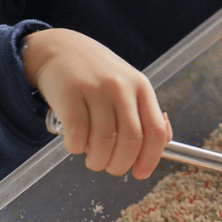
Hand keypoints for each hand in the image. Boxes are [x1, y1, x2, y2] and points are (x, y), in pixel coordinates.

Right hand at [22, 28, 170, 178]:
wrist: (61, 49)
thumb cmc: (97, 74)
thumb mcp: (128, 86)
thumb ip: (143, 113)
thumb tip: (160, 145)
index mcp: (141, 87)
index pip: (156, 130)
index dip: (150, 158)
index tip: (140, 173)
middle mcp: (121, 87)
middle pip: (131, 141)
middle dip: (120, 165)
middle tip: (110, 167)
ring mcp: (95, 89)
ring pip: (103, 143)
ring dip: (97, 161)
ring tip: (92, 158)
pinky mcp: (70, 94)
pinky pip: (77, 136)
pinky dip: (75, 148)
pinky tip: (74, 143)